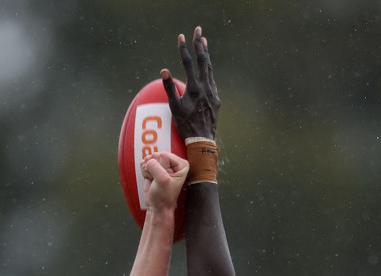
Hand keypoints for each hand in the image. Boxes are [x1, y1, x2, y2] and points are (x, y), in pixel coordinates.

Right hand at [142, 151, 188, 211]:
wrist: (157, 208)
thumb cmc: (164, 197)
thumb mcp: (163, 181)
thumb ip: (155, 167)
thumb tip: (148, 160)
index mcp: (181, 164)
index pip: (164, 155)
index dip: (160, 167)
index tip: (163, 179)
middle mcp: (173, 163)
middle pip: (156, 156)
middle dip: (153, 168)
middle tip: (157, 180)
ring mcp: (163, 165)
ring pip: (150, 159)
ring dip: (148, 169)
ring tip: (153, 180)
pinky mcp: (154, 169)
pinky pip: (145, 163)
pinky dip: (145, 171)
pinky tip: (150, 179)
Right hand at [161, 26, 219, 140]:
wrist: (202, 140)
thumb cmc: (185, 125)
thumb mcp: (174, 107)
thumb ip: (169, 87)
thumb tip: (164, 70)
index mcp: (194, 87)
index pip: (188, 63)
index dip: (183, 49)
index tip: (180, 37)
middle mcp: (206, 87)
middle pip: (203, 60)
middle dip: (200, 44)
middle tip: (198, 30)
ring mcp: (213, 92)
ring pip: (210, 68)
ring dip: (206, 54)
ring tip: (204, 42)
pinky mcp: (216, 99)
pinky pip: (213, 80)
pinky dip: (209, 70)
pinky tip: (208, 68)